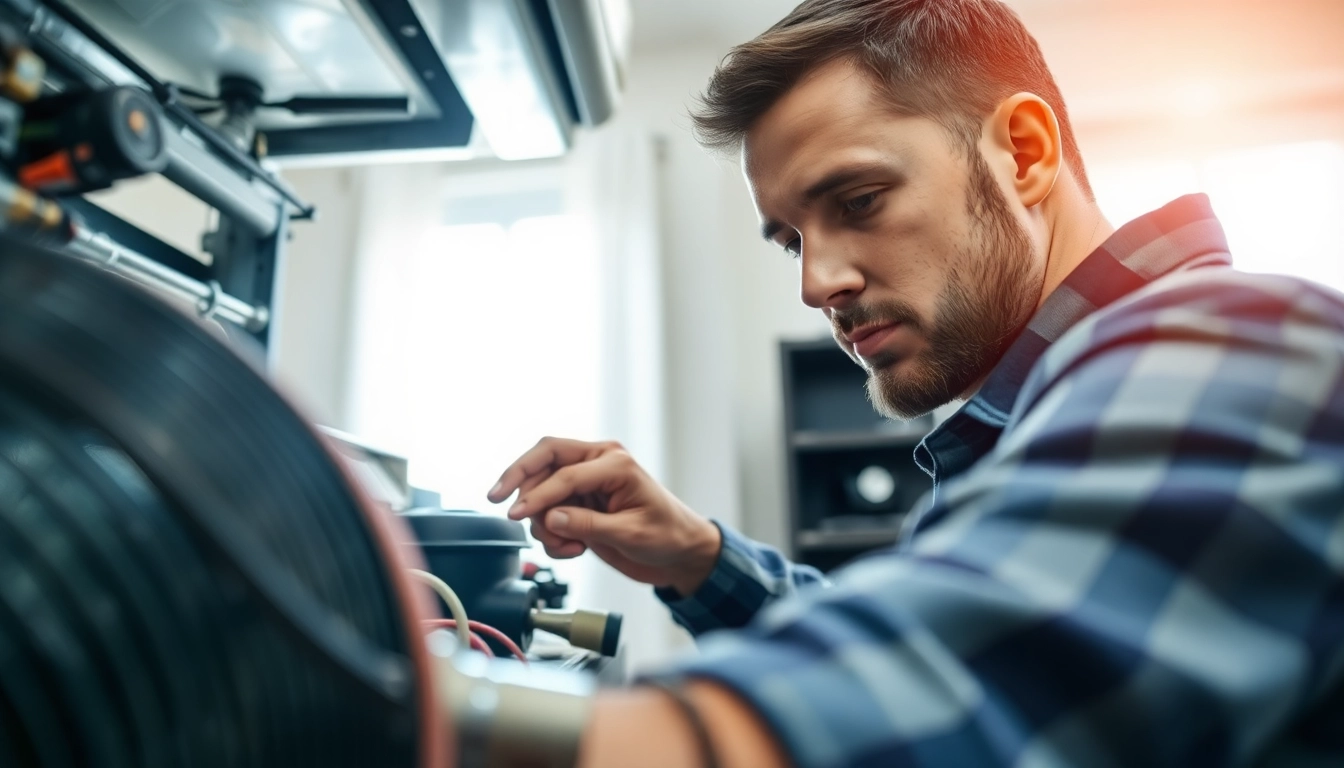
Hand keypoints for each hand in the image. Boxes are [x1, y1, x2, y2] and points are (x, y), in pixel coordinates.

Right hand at [487, 437, 720, 595]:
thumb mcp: (631, 533)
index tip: (515, 513)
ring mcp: (587, 484)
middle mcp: (597, 465)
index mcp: (614, 462)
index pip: (564, 473)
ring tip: (568, 547)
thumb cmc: (668, 535)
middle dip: (519, 479)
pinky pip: (549, 512)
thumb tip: (551, 518)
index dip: (537, 494)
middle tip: (497, 500)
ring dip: (543, 521)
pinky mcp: (580, 504)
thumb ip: (588, 525)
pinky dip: (552, 534)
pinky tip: (573, 549)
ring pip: (541, 489)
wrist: (681, 553)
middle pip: (543, 458)